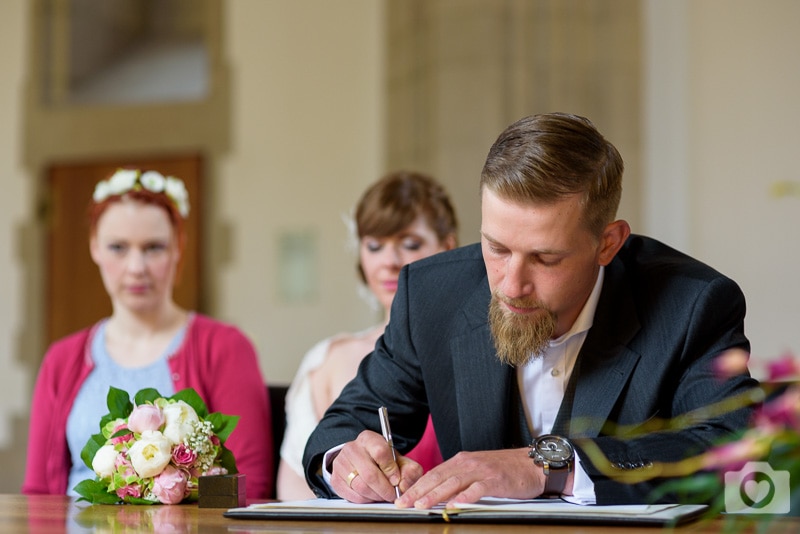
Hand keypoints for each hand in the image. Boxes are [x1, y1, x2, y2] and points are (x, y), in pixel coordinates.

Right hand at [331, 430, 423, 502]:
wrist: (361, 460)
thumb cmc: (382, 461)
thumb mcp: (398, 459)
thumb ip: (408, 470)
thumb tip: (403, 485)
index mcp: (368, 439)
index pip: (380, 452)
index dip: (391, 469)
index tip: (396, 480)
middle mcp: (352, 449)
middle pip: (369, 474)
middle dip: (385, 489)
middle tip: (392, 495)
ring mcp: (341, 464)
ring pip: (361, 487)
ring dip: (376, 496)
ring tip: (384, 495)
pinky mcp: (336, 480)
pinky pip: (353, 496)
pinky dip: (366, 500)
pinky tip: (373, 496)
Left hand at [396, 448, 572, 508]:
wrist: (532, 464)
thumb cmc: (505, 470)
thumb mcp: (477, 470)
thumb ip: (458, 479)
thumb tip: (437, 493)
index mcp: (461, 461)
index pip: (433, 474)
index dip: (416, 486)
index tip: (402, 498)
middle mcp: (468, 463)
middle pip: (438, 478)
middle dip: (418, 492)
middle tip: (403, 504)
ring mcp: (481, 471)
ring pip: (453, 482)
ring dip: (435, 495)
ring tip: (422, 505)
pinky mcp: (495, 480)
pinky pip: (477, 489)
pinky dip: (465, 497)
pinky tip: (454, 504)